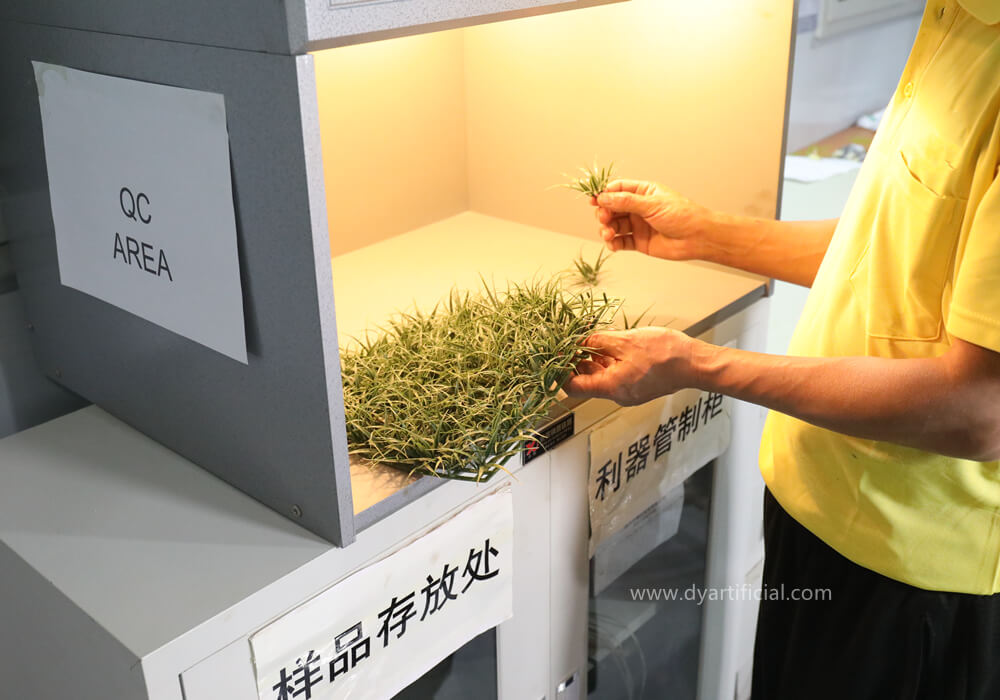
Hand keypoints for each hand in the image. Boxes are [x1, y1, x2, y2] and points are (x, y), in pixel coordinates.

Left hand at [563, 327, 698, 405]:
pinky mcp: (637, 387)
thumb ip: (598, 341)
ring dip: (594, 360)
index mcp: (611, 387)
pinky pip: (615, 376)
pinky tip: (610, 345)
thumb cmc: (666, 354)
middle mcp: (618, 395)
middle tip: (573, 341)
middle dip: (577, 361)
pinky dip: (609, 362)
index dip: (561, 371)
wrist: (695, 364)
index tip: (559, 354)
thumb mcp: (625, 341)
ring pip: (601, 377)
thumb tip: (579, 341)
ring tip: (592, 339)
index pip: (573, 387)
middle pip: (586, 382)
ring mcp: (628, 393)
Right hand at [591, 179, 710, 259]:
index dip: (604, 194)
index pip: (618, 189)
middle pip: (612, 208)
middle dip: (604, 213)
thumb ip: (626, 202)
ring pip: (614, 225)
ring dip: (607, 229)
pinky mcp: (639, 241)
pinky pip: (621, 241)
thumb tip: (604, 197)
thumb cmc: (682, 215)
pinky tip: (613, 244)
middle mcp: (639, 208)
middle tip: (604, 218)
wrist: (697, 238)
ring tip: (609, 233)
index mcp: (644, 192)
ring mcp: (638, 225)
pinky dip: (614, 243)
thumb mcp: (652, 204)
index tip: (594, 199)